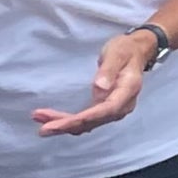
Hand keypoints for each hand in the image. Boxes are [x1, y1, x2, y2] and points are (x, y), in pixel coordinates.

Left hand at [36, 31, 155, 135]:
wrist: (136, 51)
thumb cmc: (125, 50)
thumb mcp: (117, 53)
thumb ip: (109, 70)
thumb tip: (99, 89)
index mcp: (127, 91)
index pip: (104, 111)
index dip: (81, 119)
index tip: (58, 123)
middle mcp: (122, 105)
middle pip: (93, 122)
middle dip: (67, 125)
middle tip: (42, 128)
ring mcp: (114, 109)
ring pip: (88, 124)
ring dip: (65, 125)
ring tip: (41, 122)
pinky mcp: (105, 109)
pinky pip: (88, 120)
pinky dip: (70, 122)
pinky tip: (54, 121)